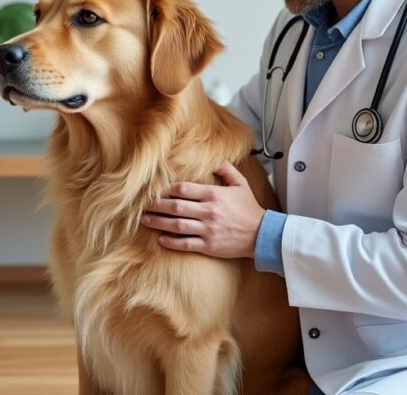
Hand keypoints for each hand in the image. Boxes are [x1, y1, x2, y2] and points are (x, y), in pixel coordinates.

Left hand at [141, 162, 265, 258]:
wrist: (262, 234)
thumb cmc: (249, 209)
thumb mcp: (241, 184)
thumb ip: (226, 170)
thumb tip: (215, 159)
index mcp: (213, 194)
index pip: (183, 189)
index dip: (167, 190)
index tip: (157, 190)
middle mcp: (208, 211)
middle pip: (175, 206)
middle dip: (157, 205)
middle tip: (144, 205)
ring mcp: (207, 230)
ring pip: (176, 225)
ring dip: (158, 222)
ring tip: (145, 220)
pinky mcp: (208, 246)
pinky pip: (185, 244)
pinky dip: (171, 242)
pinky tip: (160, 239)